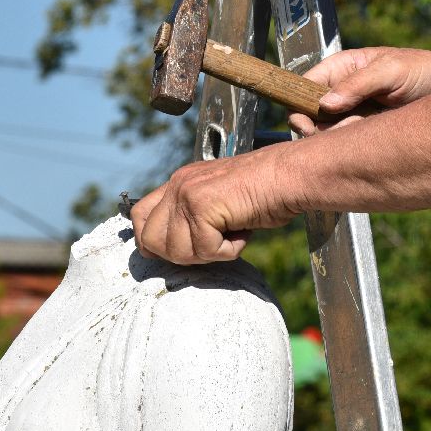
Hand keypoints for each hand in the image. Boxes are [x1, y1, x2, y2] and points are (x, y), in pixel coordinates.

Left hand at [130, 152, 295, 264]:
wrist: (290, 176)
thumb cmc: (266, 192)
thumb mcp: (220, 201)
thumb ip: (194, 217)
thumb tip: (174, 251)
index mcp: (180, 182)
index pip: (140, 216)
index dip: (152, 242)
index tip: (179, 251)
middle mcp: (178, 184)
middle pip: (150, 240)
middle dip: (180, 254)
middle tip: (212, 245)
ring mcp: (187, 193)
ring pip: (176, 251)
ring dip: (209, 253)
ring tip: (233, 232)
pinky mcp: (202, 205)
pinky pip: (205, 250)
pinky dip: (229, 251)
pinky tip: (244, 231)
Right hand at [288, 47, 430, 134]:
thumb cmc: (421, 70)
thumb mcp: (391, 71)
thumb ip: (358, 84)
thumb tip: (325, 104)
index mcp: (341, 68)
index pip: (306, 85)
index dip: (300, 105)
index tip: (308, 124)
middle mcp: (341, 91)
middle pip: (310, 114)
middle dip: (317, 128)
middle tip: (341, 132)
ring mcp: (352, 112)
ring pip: (327, 133)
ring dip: (340, 137)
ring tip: (367, 129)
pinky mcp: (363, 131)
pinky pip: (347, 142)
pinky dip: (353, 145)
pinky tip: (371, 138)